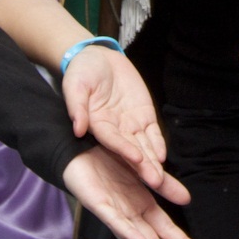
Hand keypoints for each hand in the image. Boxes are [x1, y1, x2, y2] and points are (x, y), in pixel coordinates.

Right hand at [62, 46, 171, 191]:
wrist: (98, 58)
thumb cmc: (82, 72)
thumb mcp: (75, 85)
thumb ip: (77, 106)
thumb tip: (78, 129)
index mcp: (96, 124)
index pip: (112, 140)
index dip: (123, 149)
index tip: (136, 159)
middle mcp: (114, 129)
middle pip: (130, 149)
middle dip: (142, 165)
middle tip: (155, 180)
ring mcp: (130, 124)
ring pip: (144, 145)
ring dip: (152, 160)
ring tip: (162, 177)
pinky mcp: (143, 115)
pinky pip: (152, 132)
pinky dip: (158, 143)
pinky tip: (163, 156)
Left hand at [62, 148, 201, 238]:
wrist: (79, 150)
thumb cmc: (109, 163)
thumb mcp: (145, 172)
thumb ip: (166, 186)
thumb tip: (188, 200)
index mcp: (141, 208)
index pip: (165, 231)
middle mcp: (129, 215)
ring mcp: (115, 213)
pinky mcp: (99, 205)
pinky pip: (115, 222)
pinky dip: (129, 234)